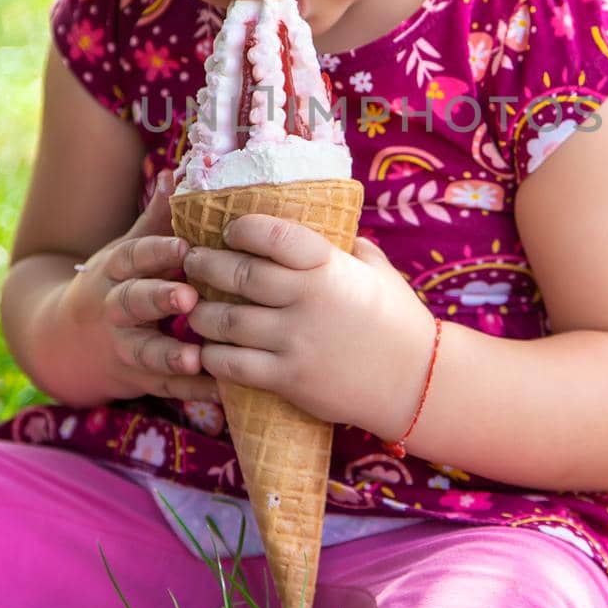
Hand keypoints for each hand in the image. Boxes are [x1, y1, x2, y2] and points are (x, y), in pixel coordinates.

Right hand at [60, 170, 220, 408]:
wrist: (62, 344)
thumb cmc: (113, 286)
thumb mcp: (126, 250)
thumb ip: (156, 219)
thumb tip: (179, 171)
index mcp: (116, 271)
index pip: (134, 256)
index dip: (158, 251)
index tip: (186, 246)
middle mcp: (115, 308)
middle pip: (134, 302)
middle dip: (159, 299)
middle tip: (188, 296)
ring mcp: (123, 346)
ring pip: (145, 351)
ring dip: (170, 355)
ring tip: (195, 358)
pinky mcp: (137, 379)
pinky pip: (165, 387)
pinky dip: (192, 391)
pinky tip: (220, 391)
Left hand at [182, 212, 436, 435]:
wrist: (415, 382)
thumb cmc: (397, 320)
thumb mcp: (377, 271)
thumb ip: (346, 248)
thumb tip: (323, 225)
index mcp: (328, 265)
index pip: (272, 234)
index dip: (242, 228)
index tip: (229, 230)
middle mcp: (307, 299)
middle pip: (237, 274)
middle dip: (205, 265)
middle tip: (192, 261)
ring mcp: (295, 340)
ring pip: (225, 320)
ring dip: (201, 312)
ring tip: (193, 307)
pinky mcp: (288, 378)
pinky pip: (232, 365)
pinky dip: (211, 355)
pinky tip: (205, 349)